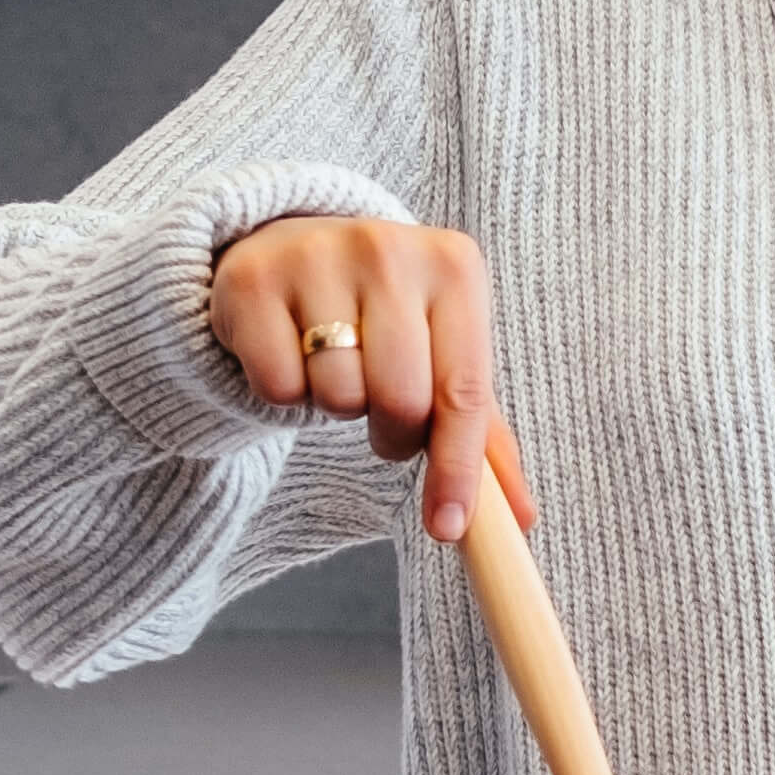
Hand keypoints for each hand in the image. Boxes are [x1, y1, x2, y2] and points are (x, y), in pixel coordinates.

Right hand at [209, 216, 533, 543]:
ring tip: (334, 367)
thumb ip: (481, 431)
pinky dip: (284, 391)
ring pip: (337, 395)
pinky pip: (277, 385)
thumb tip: (521, 516)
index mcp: (454, 266)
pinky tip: (291, 352)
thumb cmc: (384, 314)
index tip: (447, 528)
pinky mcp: (254, 279)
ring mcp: (318, 256)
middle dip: (392, 434)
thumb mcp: (442, 351)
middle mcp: (389, 250)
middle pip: (401, 400)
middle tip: (381, 416)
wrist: (293, 247)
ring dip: (336, 405)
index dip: (457, 468)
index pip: (464, 391)